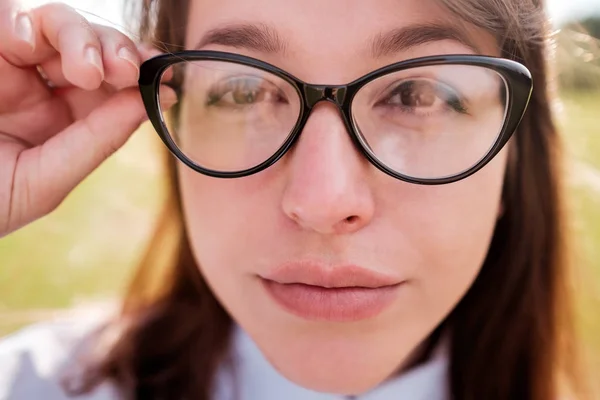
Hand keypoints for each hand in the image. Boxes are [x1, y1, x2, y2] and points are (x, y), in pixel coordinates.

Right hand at [0, 1, 174, 236]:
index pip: (110, 87)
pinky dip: (18, 21)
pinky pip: (5, 17)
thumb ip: (97, 140)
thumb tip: (150, 102)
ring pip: (53, 24)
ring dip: (78, 36)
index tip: (162, 79)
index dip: (138, 76)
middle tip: (126, 70)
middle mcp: (39, 87)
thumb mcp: (46, 179)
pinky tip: (25, 42)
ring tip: (86, 68)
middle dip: (114, 51)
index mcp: (63, 120)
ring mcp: (6, 65)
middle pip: (90, 48)